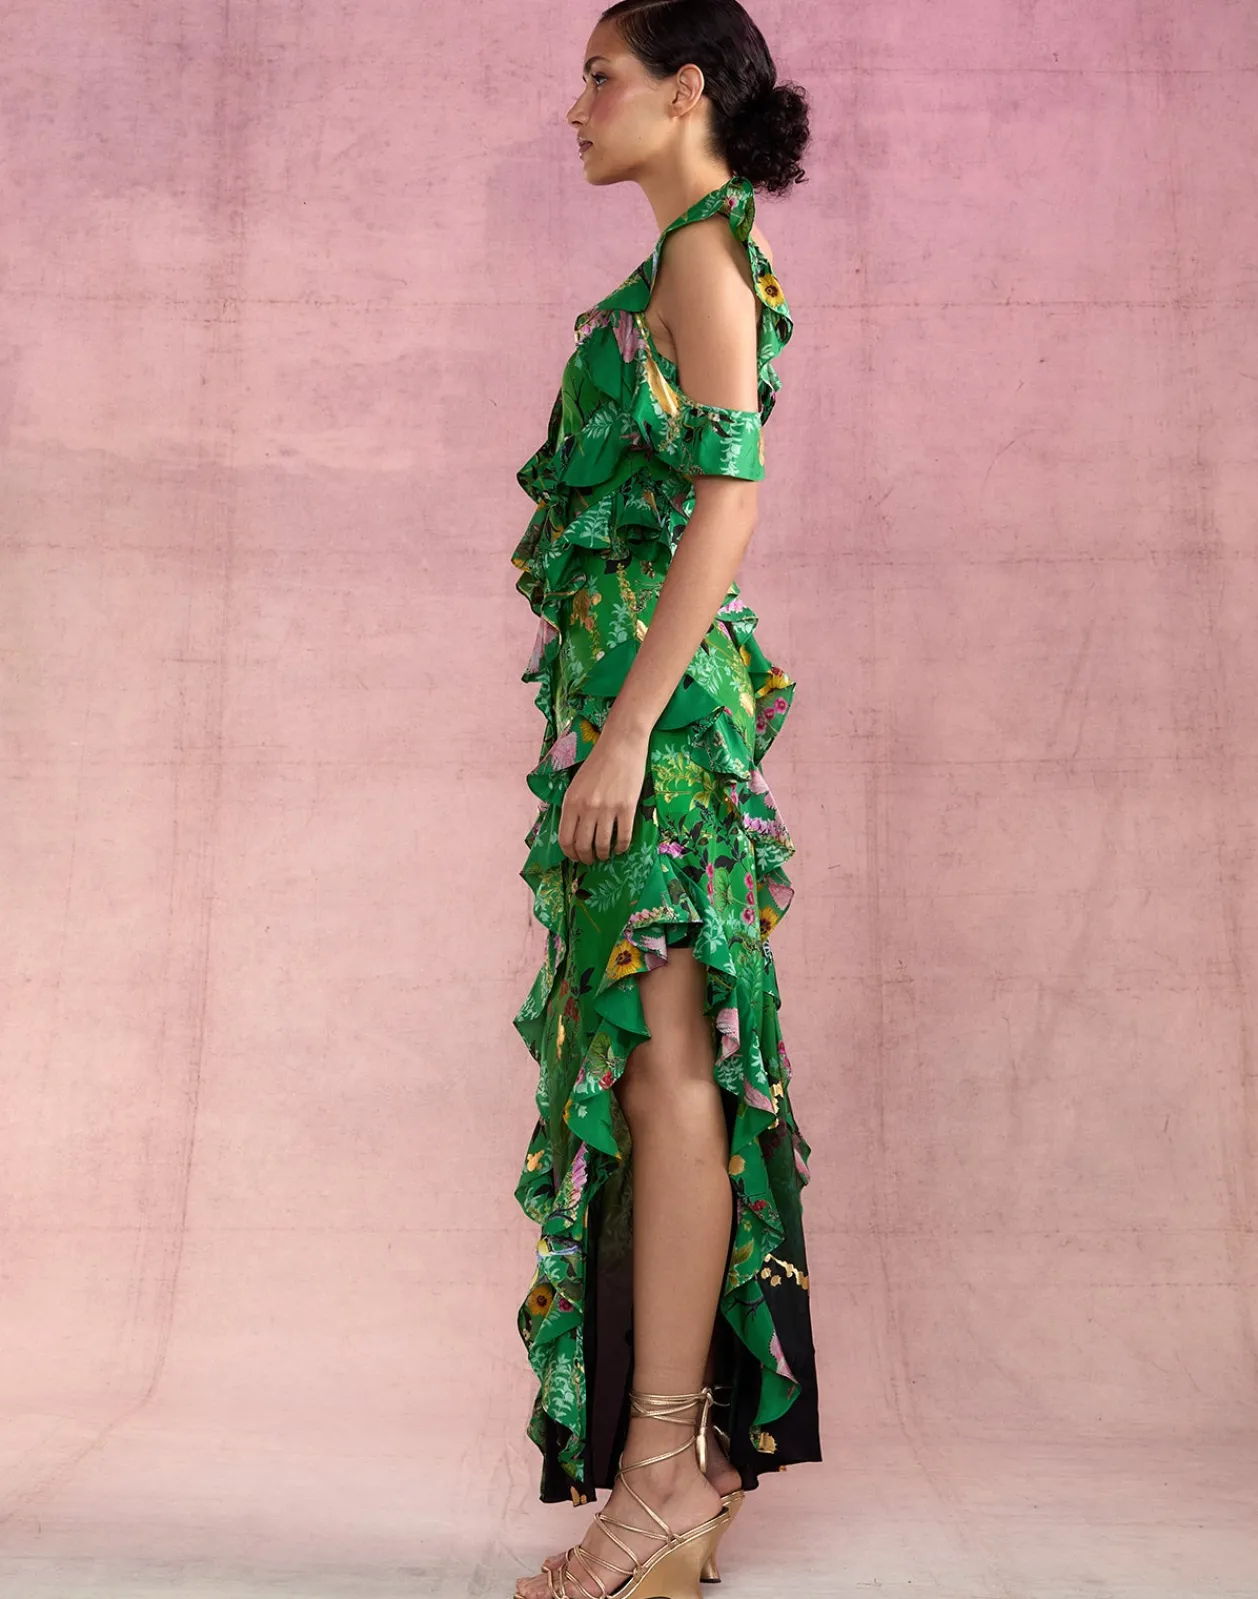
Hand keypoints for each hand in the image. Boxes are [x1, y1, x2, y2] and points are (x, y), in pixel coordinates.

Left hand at [558, 723, 649, 864]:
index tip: (576, 857)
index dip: (570, 853)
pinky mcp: (627, 808)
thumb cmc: (598, 762)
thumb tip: (574, 831)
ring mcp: (607, 809)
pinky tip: (621, 847)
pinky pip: (624, 837)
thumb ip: (573, 806)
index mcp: (571, 802)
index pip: (565, 839)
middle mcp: (587, 808)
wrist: (621, 744)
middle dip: (586, 858)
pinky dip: (622, 847)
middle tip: (591, 859)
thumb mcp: (577, 783)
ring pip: (603, 845)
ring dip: (603, 854)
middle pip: (583, 846)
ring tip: (605, 854)